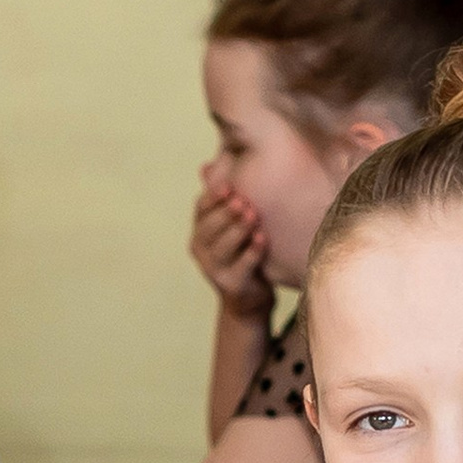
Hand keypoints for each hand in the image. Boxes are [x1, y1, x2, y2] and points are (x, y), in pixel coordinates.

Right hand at [191, 160, 272, 316]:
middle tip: (243, 199)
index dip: (213, 197)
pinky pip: (241, 266)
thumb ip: (225, 200)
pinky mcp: (230, 284)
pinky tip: (263, 239)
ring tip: (253, 215)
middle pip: (209, 227)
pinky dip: (252, 252)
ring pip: (222, 247)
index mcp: (199, 232)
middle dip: (226, 212)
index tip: (229, 185)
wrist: (249, 298)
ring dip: (238, 230)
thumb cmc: (243, 254)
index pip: (200, 209)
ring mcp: (213, 269)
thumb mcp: (233, 226)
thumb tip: (210, 164)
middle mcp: (201, 249)